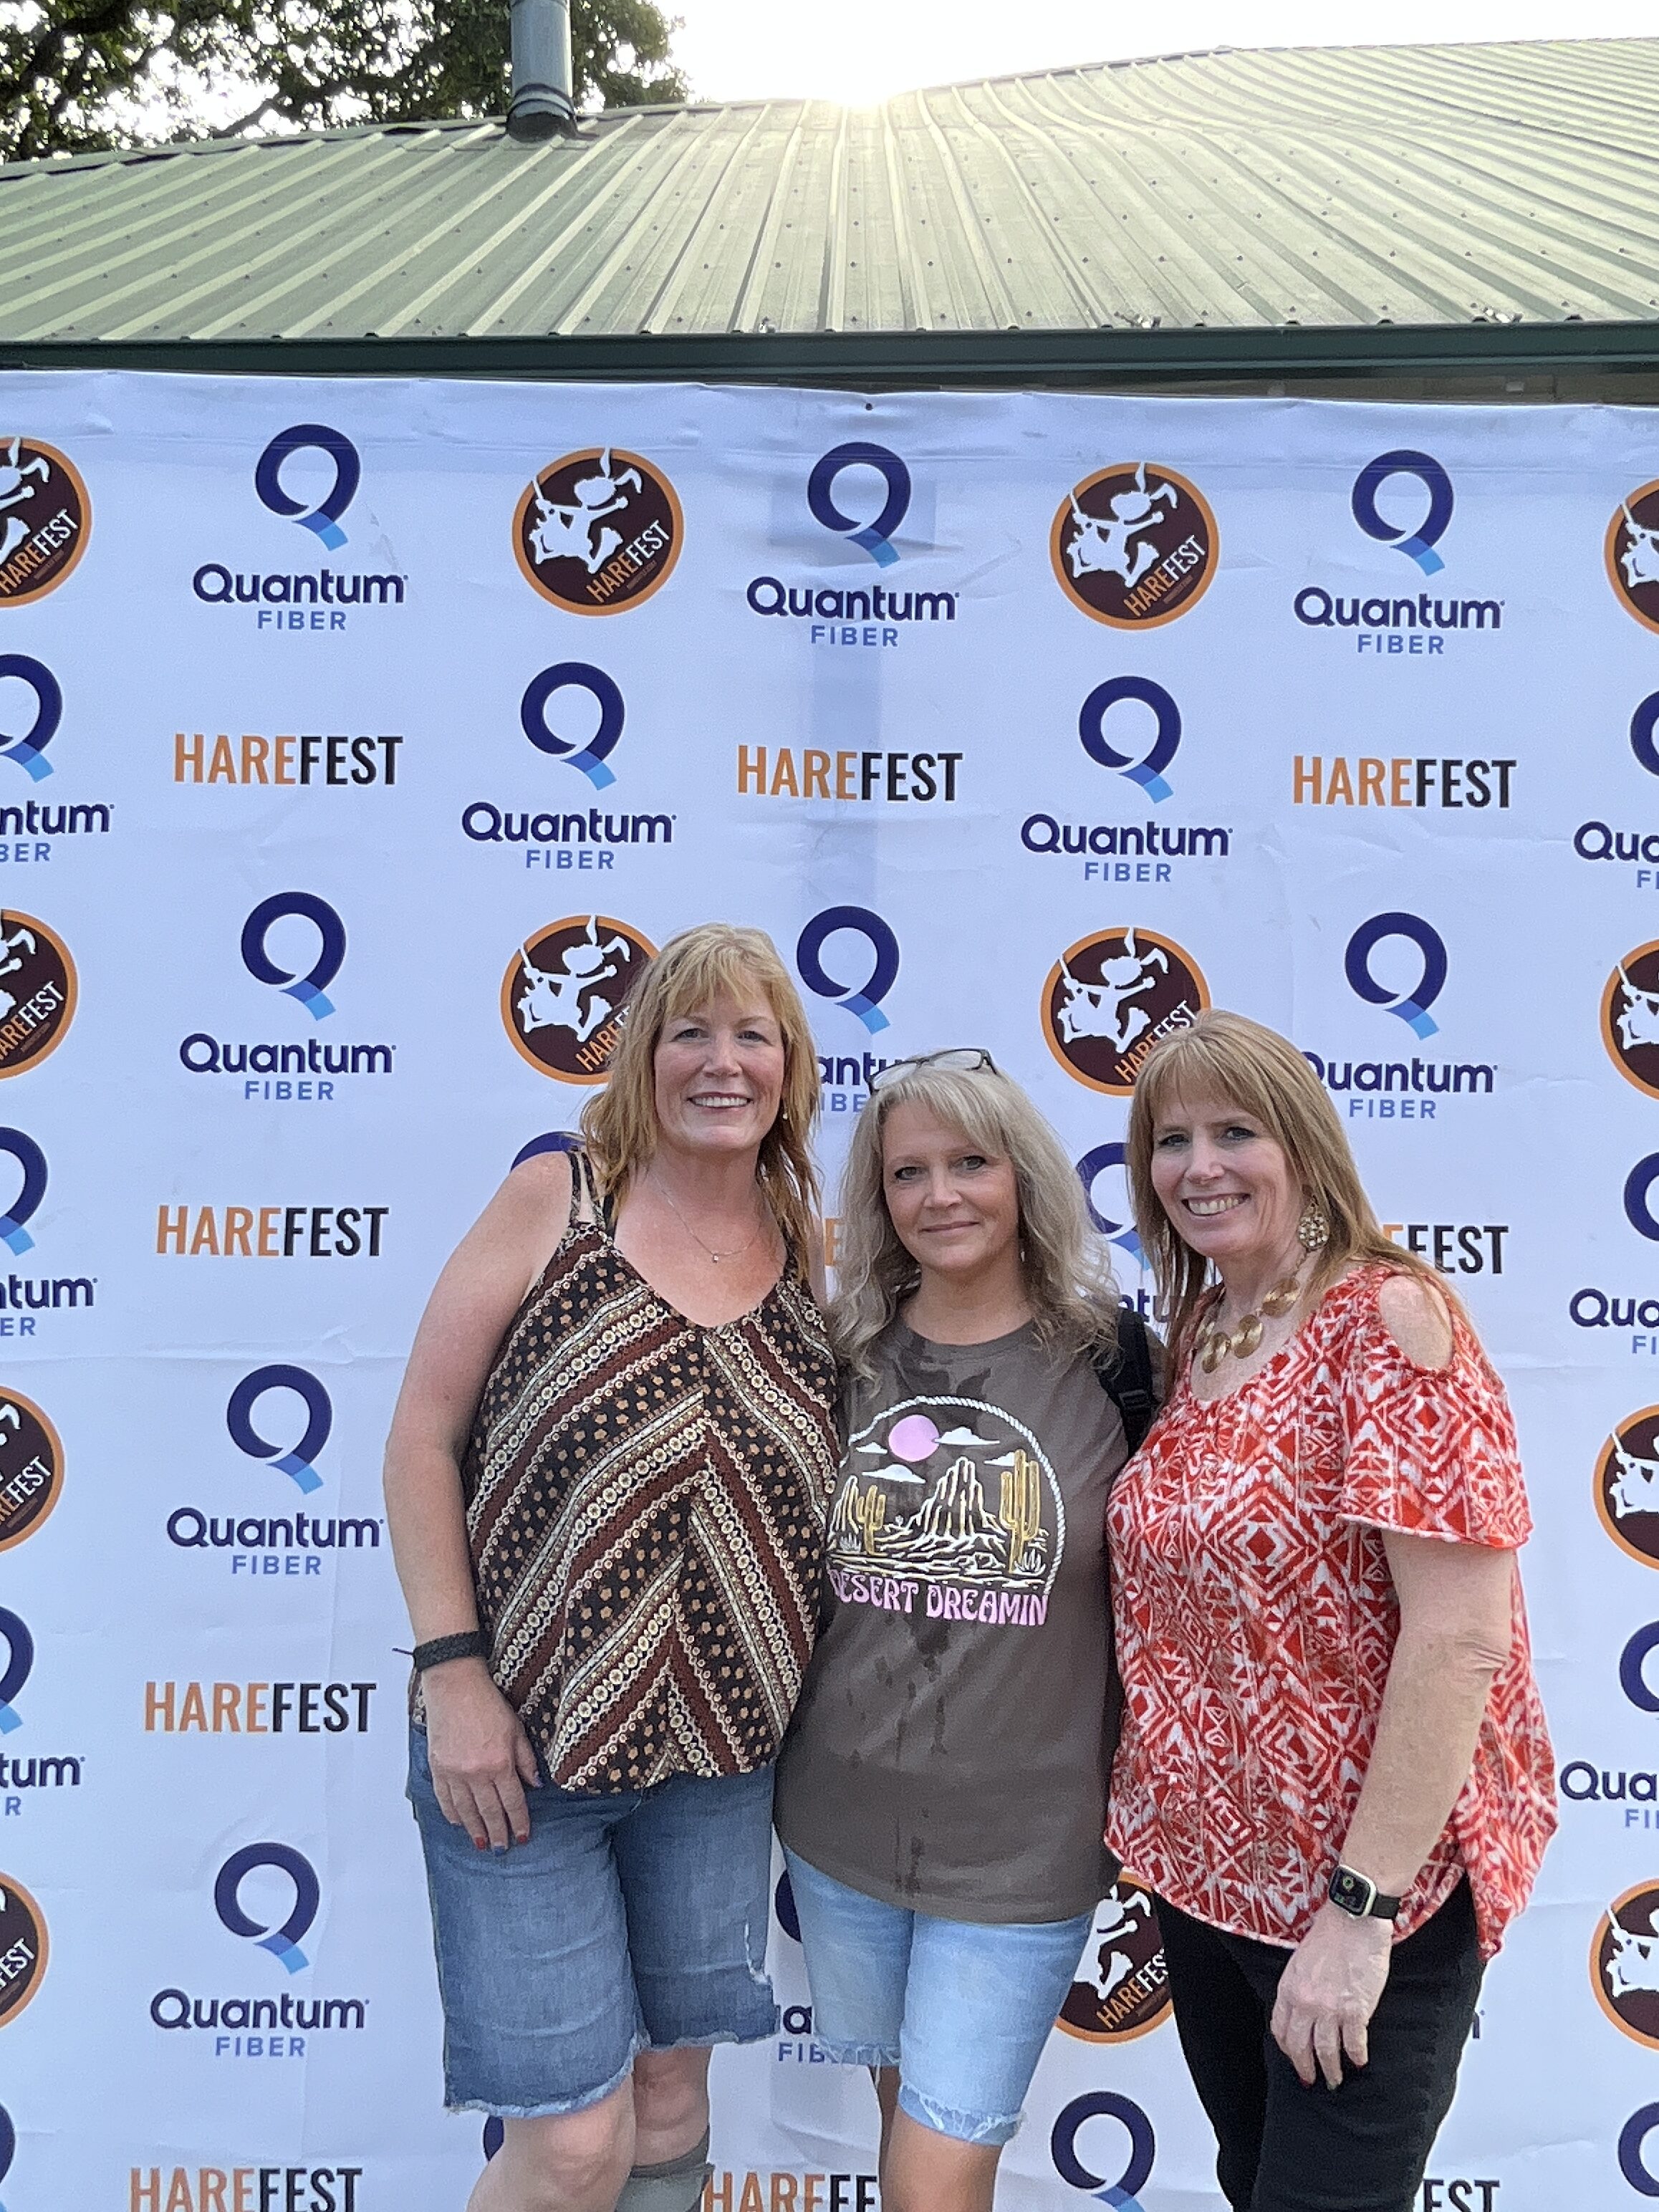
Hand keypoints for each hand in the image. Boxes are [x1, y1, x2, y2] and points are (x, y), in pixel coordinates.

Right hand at [423, 1658, 541, 1850]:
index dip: (519, 1822)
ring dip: (475, 1830)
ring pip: (466, 1811)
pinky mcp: (438, 1768)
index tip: (522, 1836)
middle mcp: (476, 1772)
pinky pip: (444, 1799)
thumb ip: (526, 1760)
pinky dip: (452, 1814)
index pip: (513, 1802)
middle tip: (501, 1848)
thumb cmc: (486, 1702)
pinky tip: (459, 1823)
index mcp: (500, 1763)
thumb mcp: (516, 1729)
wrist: (455, 1686)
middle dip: (497, 1833)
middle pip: (489, 1812)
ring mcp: (454, 1773)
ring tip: (482, 1843)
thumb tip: (535, 1784)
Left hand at [1270, 1903, 1392, 2088]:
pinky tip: (1359, 2061)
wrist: (1352, 1920)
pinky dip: (1356, 2056)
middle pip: (1300, 2048)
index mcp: (1288, 1989)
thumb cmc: (1328, 1935)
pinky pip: (1354, 2044)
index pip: (1281, 2030)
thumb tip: (1301, 2012)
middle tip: (1312, 2081)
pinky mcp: (1356, 2011)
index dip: (1288, 2049)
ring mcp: (1330, 2009)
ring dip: (1331, 2070)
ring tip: (1336, 2079)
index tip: (1294, 2058)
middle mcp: (1305, 2003)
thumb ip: (1298, 1988)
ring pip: (1326, 2052)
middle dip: (1306, 2069)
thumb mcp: (1300, 1961)